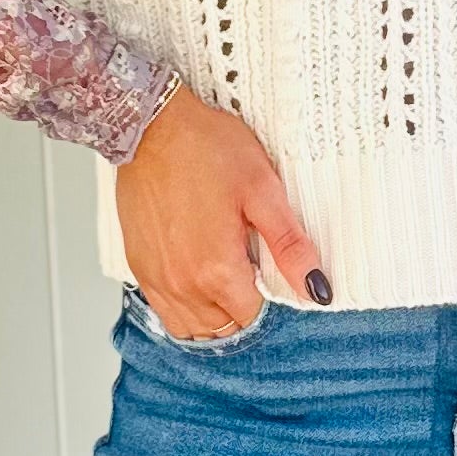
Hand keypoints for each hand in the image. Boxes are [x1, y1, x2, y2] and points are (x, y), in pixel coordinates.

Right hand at [114, 82, 332, 338]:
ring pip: (194, 328)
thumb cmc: (205, 148)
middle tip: (250, 268)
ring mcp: (157, 279)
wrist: (152, 127)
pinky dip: (187, 309)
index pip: (254, 316)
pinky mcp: (139, 268)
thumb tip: (317, 288)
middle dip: (244, 307)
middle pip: (226, 327)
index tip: (270, 269)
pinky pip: (166, 313)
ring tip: (226, 278)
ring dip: (215, 315)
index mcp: (217, 270)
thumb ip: (290, 246)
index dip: (269, 297)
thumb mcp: (262, 191)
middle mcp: (183, 285)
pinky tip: (198, 280)